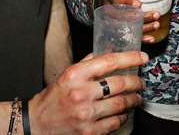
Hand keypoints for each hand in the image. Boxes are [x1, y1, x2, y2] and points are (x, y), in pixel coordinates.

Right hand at [28, 51, 146, 134]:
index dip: (130, 58)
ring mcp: (86, 114)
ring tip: (136, 97)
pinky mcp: (89, 132)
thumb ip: (87, 64)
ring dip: (133, 100)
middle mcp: (81, 93)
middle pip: (119, 83)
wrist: (36, 124)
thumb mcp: (66, 75)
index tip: (142, 57)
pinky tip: (123, 113)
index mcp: (75, 74)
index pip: (109, 61)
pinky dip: (123, 116)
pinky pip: (115, 122)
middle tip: (141, 82)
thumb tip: (109, 53)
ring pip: (121, 104)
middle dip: (136, 82)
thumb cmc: (52, 98)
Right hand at [94, 0, 160, 42]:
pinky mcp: (118, 31)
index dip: (127, 2)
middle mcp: (110, 10)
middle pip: (124, 16)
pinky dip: (141, 39)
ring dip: (143, 28)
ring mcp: (113, 23)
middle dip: (141, 17)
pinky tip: (151, 38)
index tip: (139, 4)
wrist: (103, 1)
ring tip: (157, 24)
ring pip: (127, 28)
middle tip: (156, 14)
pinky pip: (129, 37)